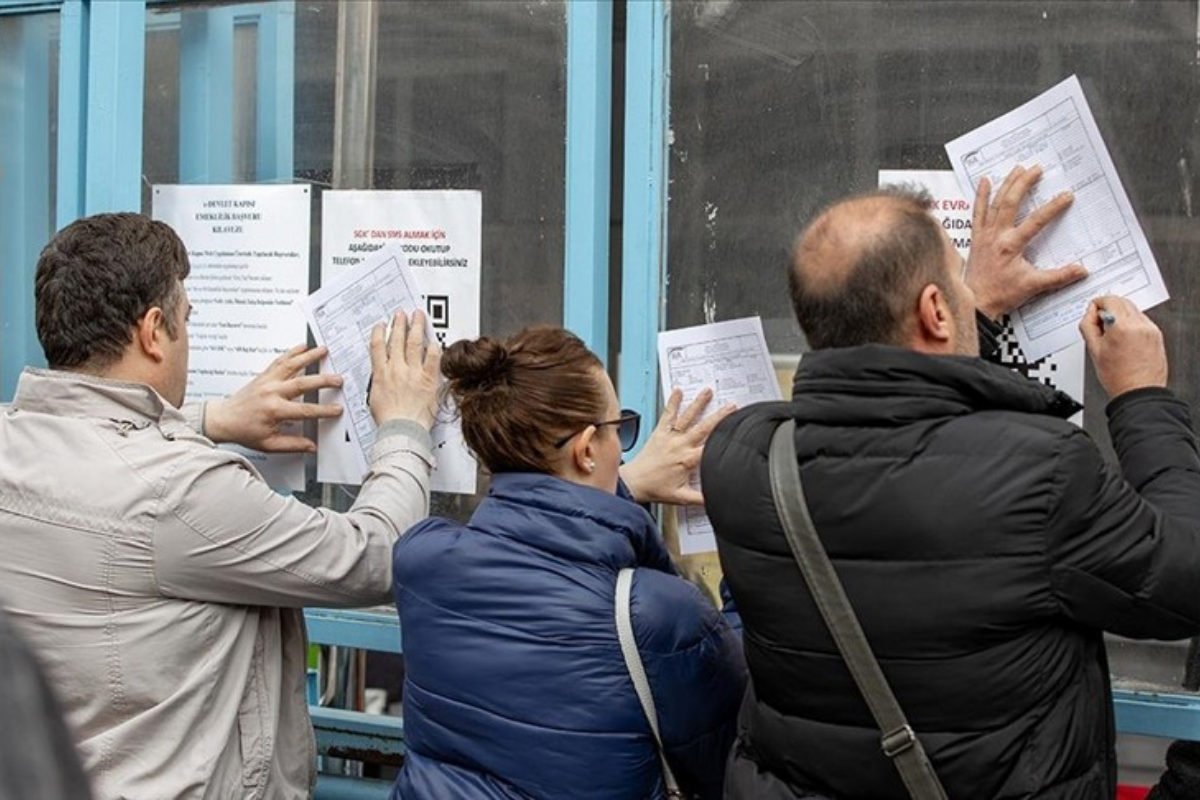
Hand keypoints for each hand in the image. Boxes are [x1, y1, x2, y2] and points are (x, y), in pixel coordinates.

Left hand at [204, 344, 343, 452]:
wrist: (223, 419)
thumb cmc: (244, 431)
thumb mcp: (269, 444)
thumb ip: (292, 445)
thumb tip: (311, 446)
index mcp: (274, 411)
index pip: (305, 410)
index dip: (324, 410)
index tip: (336, 409)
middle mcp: (271, 392)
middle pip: (302, 383)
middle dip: (323, 380)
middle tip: (338, 379)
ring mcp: (267, 381)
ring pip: (291, 365)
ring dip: (309, 356)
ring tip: (323, 350)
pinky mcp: (264, 375)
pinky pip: (279, 361)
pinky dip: (292, 352)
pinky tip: (302, 347)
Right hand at [368, 310, 440, 429]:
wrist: (402, 430)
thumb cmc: (390, 420)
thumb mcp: (375, 398)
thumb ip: (379, 383)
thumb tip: (382, 377)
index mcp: (381, 374)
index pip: (378, 346)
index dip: (380, 332)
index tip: (382, 325)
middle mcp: (397, 369)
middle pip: (397, 339)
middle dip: (400, 324)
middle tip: (402, 314)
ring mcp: (413, 372)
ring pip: (414, 342)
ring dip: (416, 326)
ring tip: (418, 316)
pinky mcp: (429, 378)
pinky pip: (433, 357)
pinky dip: (434, 347)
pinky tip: (434, 341)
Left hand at [619, 387, 735, 505]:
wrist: (634, 483)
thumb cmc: (655, 489)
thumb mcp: (682, 497)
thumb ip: (702, 498)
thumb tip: (717, 499)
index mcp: (688, 460)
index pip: (712, 447)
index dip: (726, 439)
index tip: (738, 431)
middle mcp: (680, 445)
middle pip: (704, 427)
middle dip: (720, 416)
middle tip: (732, 406)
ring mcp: (670, 437)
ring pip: (687, 417)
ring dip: (698, 403)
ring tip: (707, 391)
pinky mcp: (660, 433)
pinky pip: (667, 415)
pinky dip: (672, 402)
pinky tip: (677, 392)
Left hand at [967, 165, 1087, 319]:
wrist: (976, 304)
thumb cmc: (1001, 294)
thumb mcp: (1034, 286)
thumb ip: (1060, 276)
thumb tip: (1082, 270)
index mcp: (1011, 246)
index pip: (1036, 221)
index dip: (1052, 207)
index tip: (1066, 196)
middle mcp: (996, 236)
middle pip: (1011, 203)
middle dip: (1025, 184)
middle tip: (1037, 169)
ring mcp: (985, 235)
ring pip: (994, 203)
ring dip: (1007, 184)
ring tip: (1017, 168)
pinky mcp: (977, 237)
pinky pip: (977, 212)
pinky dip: (980, 196)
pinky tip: (984, 181)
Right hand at [1080, 295, 1166, 397]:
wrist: (1138, 391)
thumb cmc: (1118, 377)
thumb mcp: (1093, 350)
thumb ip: (1088, 326)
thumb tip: (1089, 313)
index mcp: (1122, 326)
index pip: (1110, 300)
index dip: (1098, 304)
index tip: (1093, 311)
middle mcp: (1139, 325)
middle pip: (1122, 302)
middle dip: (1109, 308)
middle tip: (1100, 323)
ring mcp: (1150, 329)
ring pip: (1132, 310)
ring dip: (1120, 315)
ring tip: (1113, 335)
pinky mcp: (1156, 335)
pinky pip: (1141, 321)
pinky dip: (1131, 324)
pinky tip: (1124, 340)